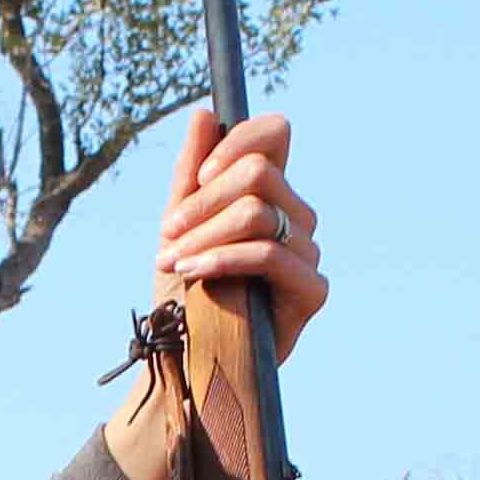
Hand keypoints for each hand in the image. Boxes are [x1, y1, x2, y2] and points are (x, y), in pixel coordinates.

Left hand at [111, 106, 324, 479]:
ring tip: (172, 260)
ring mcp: (308, 254)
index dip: (235, 142)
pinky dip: (222, 258)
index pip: (274, 133)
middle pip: (260, 170)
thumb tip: (205, 115)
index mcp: (271, 196)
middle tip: (168, 233)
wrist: (183, 364)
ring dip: (205, 233)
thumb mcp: (180, 227)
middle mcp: (297, 219)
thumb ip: (192, 173)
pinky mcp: (311, 292)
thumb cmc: (183, 297)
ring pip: (259, 211)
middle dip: (204, 198)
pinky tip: (192, 273)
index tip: (197, 176)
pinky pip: (268, 254)